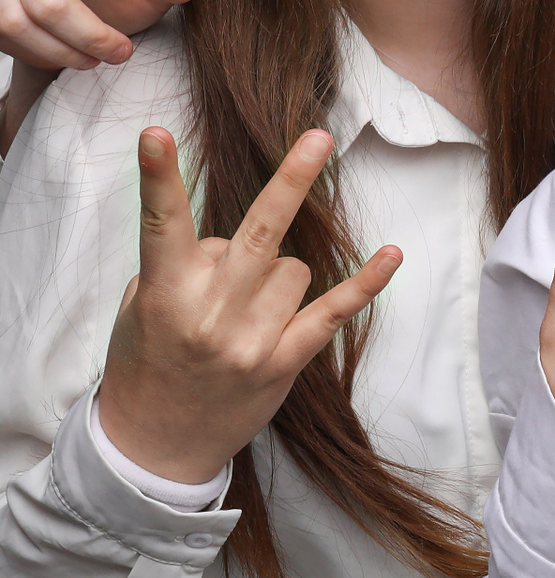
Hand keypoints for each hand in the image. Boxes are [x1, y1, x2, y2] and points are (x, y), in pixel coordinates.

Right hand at [96, 129, 401, 482]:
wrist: (158, 444)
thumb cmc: (147, 363)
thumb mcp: (139, 311)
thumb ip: (178, 267)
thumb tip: (232, 241)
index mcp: (165, 293)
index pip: (161, 224)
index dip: (158, 178)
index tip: (157, 133)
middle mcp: (211, 313)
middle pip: (260, 231)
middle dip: (292, 180)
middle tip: (320, 136)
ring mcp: (253, 339)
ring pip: (293, 266)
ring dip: (276, 273)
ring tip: (243, 309)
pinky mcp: (286, 361)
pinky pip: (334, 311)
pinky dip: (366, 284)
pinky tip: (392, 254)